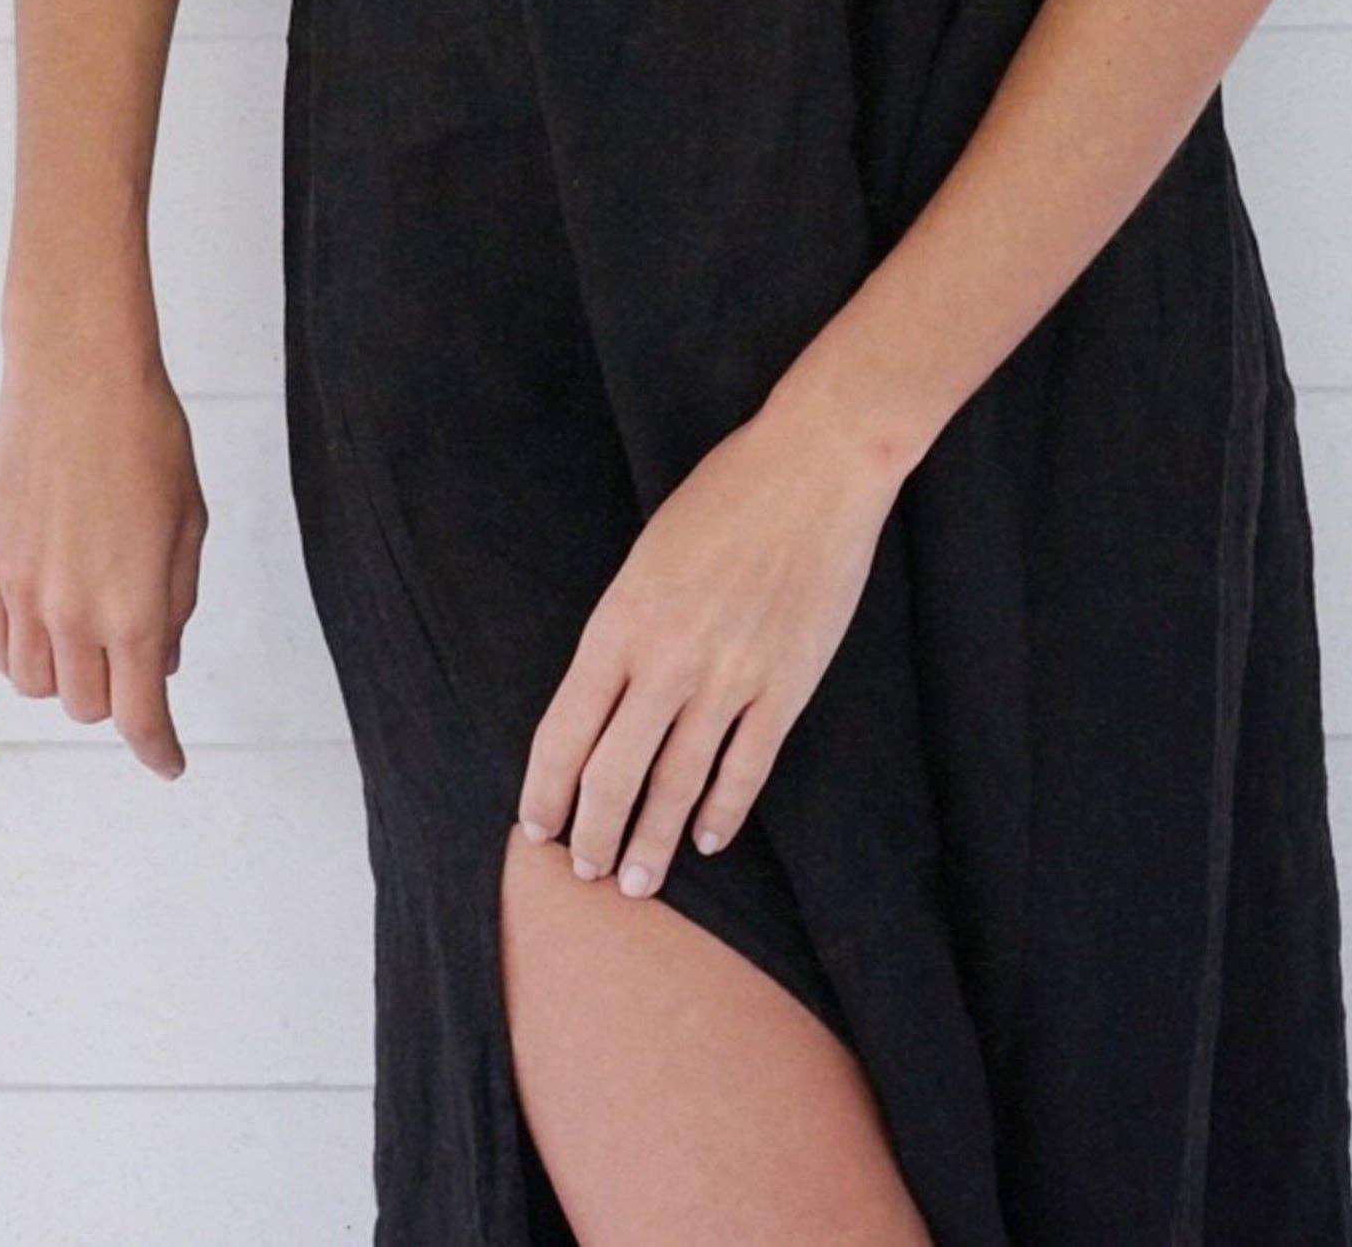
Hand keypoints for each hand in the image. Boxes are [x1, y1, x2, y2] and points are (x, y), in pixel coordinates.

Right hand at [0, 341, 205, 778]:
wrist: (80, 377)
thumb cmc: (147, 438)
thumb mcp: (189, 526)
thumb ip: (175, 603)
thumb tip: (162, 659)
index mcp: (133, 610)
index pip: (141, 716)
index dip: (158, 750)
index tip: (168, 761)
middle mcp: (71, 614)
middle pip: (87, 706)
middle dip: (118, 698)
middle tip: (135, 661)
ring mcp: (21, 591)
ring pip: (35, 683)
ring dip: (66, 677)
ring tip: (88, 636)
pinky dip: (18, 651)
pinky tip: (41, 627)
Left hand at [515, 392, 901, 897]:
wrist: (815, 469)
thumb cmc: (725, 495)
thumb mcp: (647, 554)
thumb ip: (625, 626)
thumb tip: (605, 694)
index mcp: (622, 621)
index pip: (565, 729)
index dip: (545, 788)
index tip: (536, 826)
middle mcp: (668, 660)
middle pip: (614, 774)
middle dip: (594, 834)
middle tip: (586, 871)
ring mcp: (730, 678)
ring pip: (676, 785)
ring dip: (652, 843)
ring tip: (636, 882)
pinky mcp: (786, 687)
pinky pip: (745, 768)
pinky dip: (722, 812)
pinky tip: (707, 839)